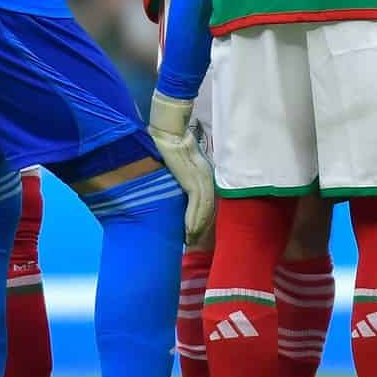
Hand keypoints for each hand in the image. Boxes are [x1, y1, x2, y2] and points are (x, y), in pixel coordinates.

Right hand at [149, 90, 215, 243]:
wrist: (167, 134)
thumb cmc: (167, 149)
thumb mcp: (178, 167)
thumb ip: (180, 180)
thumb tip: (175, 194)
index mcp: (204, 174)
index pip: (208, 201)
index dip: (203, 219)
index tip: (195, 233)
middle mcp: (207, 176)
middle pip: (210, 208)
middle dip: (202, 227)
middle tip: (194, 242)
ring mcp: (202, 177)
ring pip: (205, 208)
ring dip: (198, 226)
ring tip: (190, 241)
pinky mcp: (194, 178)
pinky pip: (197, 203)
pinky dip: (193, 218)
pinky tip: (189, 231)